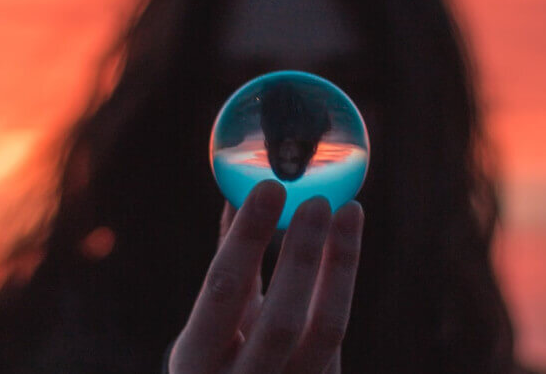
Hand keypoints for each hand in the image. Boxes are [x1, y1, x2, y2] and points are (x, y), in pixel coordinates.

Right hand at [169, 180, 363, 373]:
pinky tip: (347, 245)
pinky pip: (339, 335)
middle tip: (318, 200)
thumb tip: (237, 195)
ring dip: (340, 266)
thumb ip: (227, 267)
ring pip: (325, 330)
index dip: (246, 240)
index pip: (223, 293)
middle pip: (281, 320)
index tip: (269, 188)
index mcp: (196, 361)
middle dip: (302, 256)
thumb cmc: (220, 363)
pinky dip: (343, 285)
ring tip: (349, 212)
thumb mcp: (210, 327)